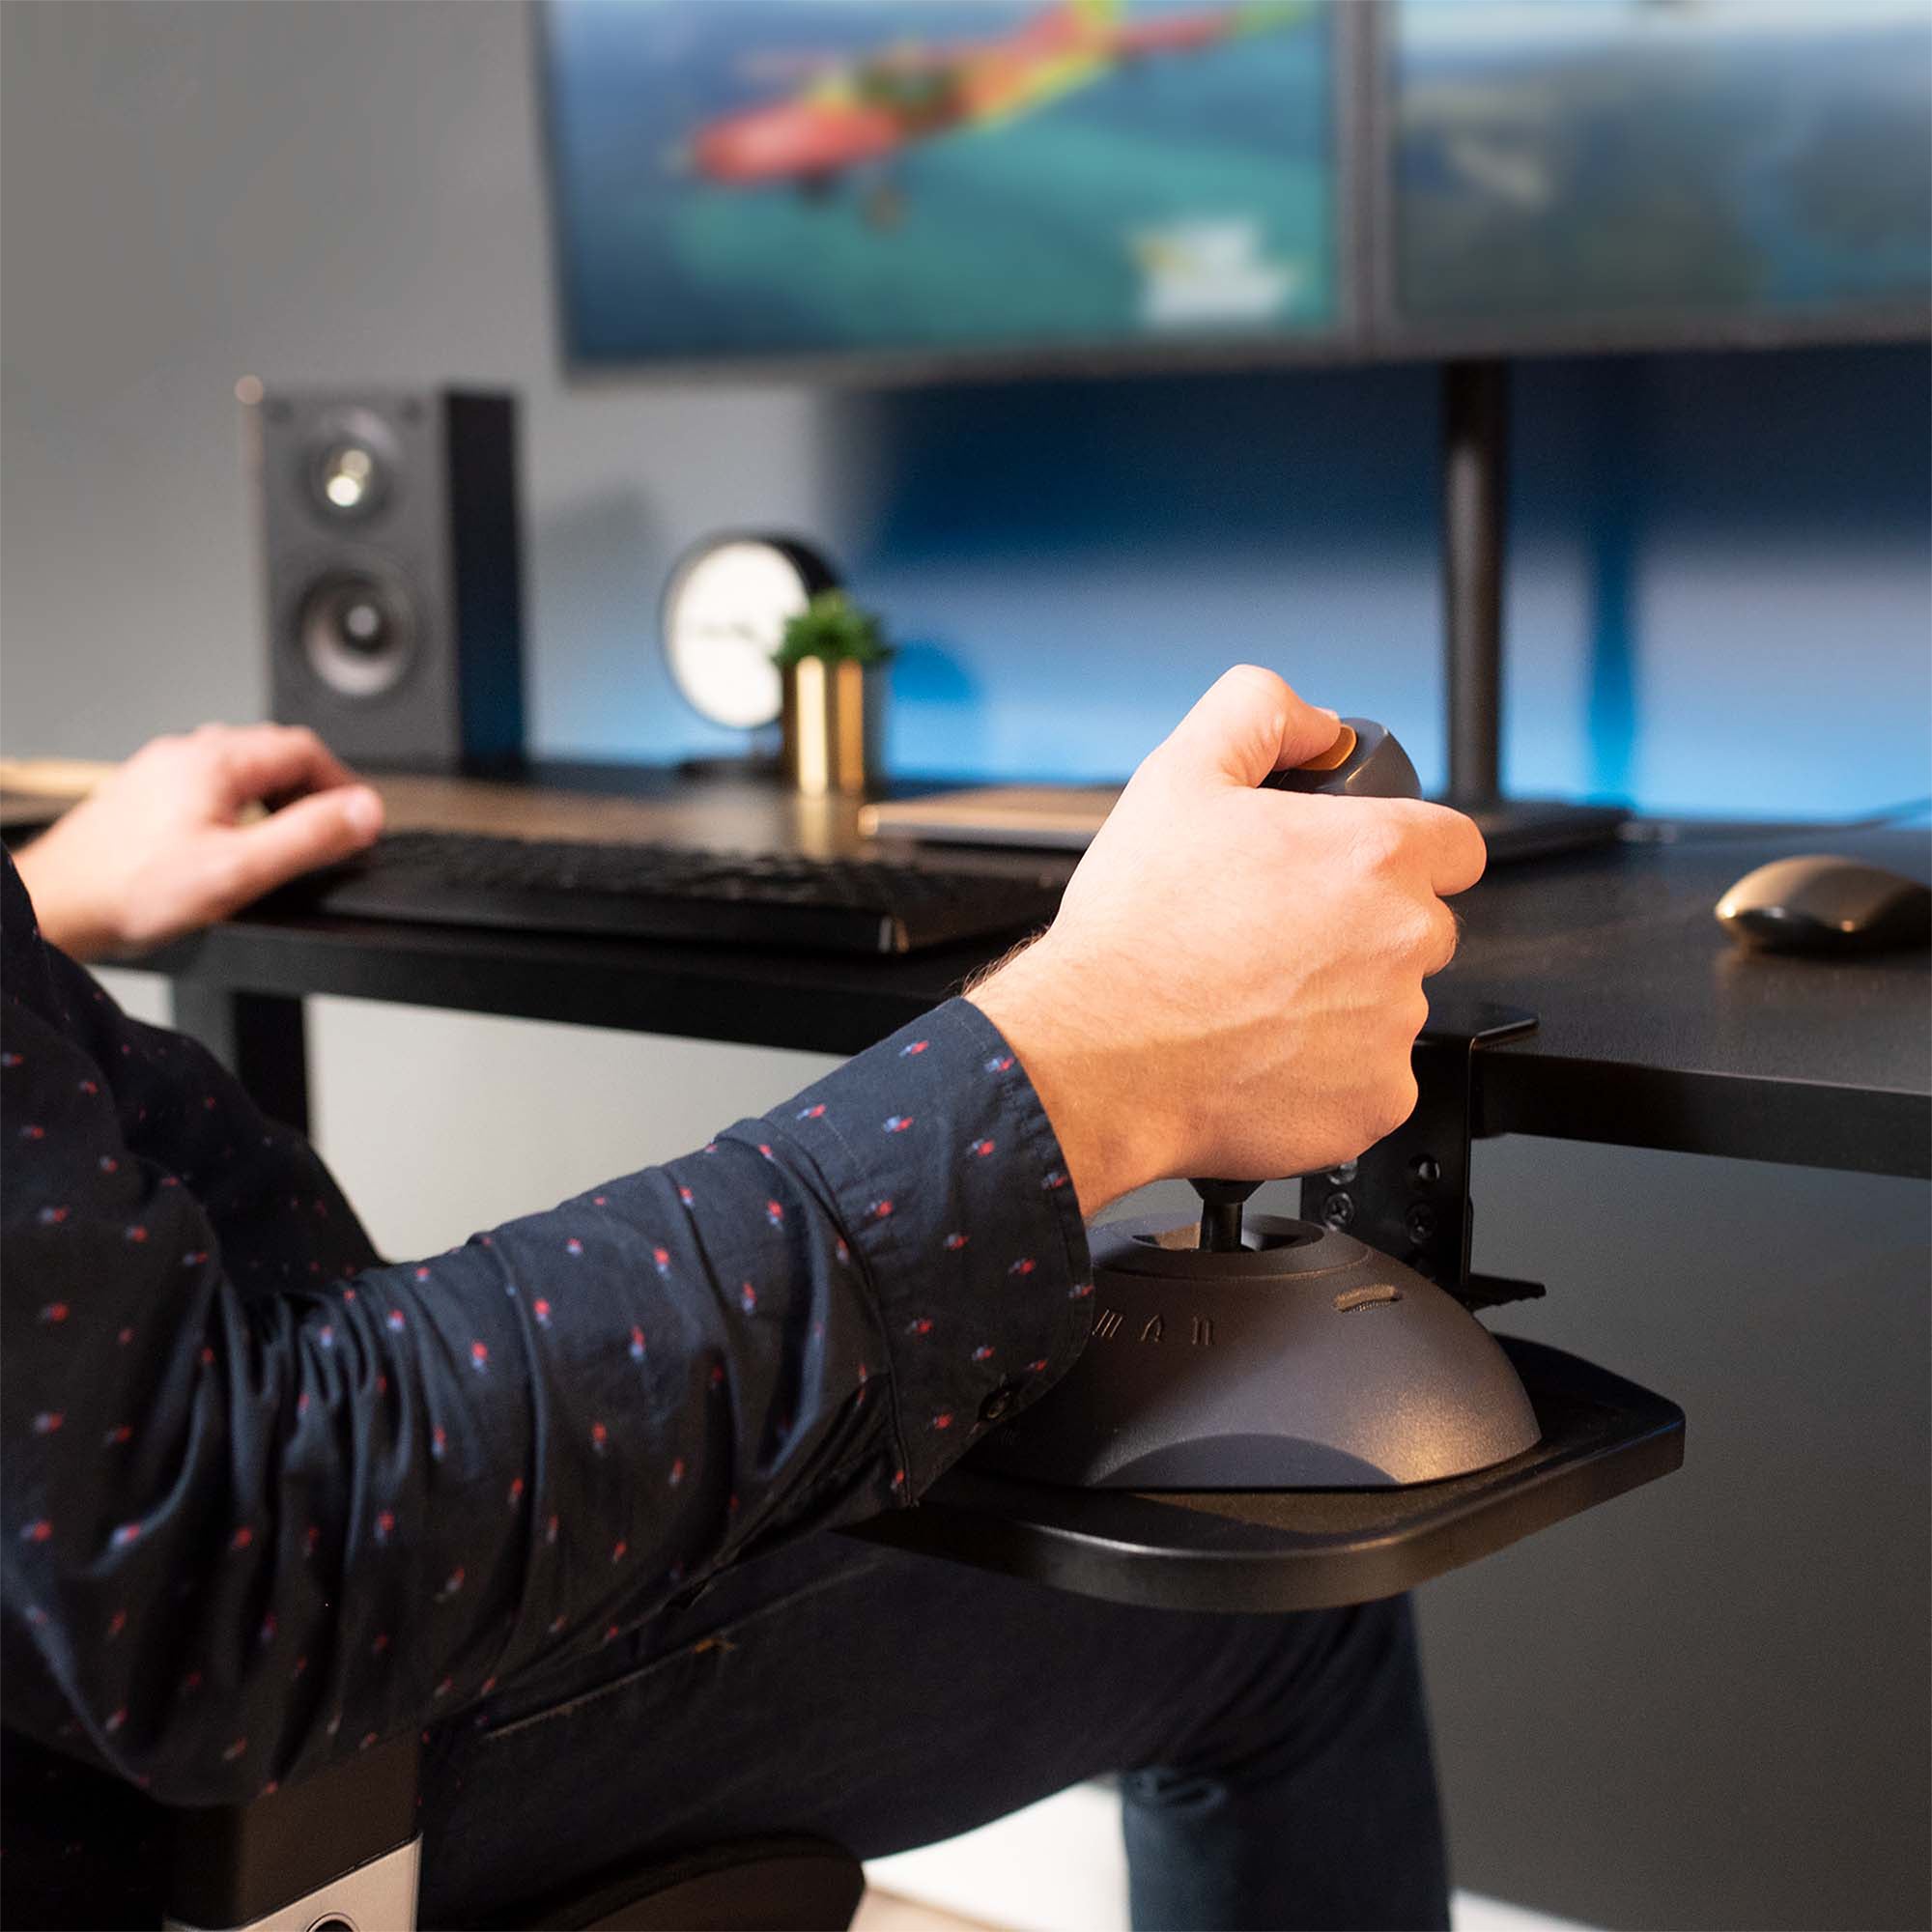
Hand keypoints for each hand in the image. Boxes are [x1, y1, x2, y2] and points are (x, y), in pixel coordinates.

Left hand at [13, 724, 382, 960]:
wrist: (57, 905)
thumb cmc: (131, 891)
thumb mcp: (239, 870)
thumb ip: (309, 838)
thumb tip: (365, 812)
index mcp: (215, 761)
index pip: (305, 749)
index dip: (344, 784)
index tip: (360, 819)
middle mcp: (186, 754)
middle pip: (274, 753)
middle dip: (314, 790)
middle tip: (331, 834)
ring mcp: (162, 771)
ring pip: (241, 768)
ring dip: (277, 798)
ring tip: (288, 842)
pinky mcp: (145, 795)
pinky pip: (209, 786)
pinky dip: (241, 808)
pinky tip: (234, 845)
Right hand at [967, 667, 1484, 1214]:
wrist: (1096, 1054)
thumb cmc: (1134, 930)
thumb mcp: (1177, 773)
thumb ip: (1260, 712)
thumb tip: (1319, 726)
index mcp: (1372, 854)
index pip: (1456, 845)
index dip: (1404, 852)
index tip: (1354, 874)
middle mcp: (1401, 940)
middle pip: (1423, 928)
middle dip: (1365, 932)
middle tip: (1279, 942)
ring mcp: (1393, 1029)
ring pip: (1393, 1008)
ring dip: (1344, 1005)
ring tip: (1255, 1003)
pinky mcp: (1375, 1104)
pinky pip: (1374, 1083)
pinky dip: (1330, 1078)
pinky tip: (1264, 1059)